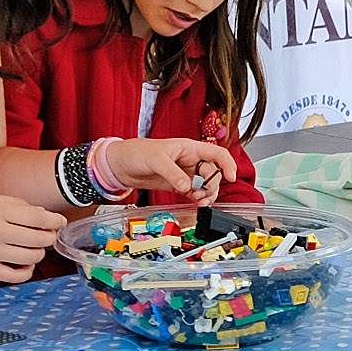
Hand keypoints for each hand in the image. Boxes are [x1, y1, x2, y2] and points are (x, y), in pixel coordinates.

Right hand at [0, 191, 65, 283]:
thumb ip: (16, 205)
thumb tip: (43, 216)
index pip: (38, 217)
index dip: (54, 220)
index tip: (59, 221)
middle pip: (40, 238)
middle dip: (50, 236)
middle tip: (48, 234)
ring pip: (32, 257)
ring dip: (39, 252)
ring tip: (34, 247)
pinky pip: (17, 276)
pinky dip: (27, 271)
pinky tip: (25, 263)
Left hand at [103, 137, 239, 203]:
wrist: (120, 165)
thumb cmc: (136, 152)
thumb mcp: (156, 160)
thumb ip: (173, 174)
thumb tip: (188, 187)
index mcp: (189, 148)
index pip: (217, 153)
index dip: (227, 164)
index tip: (230, 177)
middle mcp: (191, 160)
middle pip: (214, 173)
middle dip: (212, 185)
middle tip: (203, 195)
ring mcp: (186, 173)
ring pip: (206, 185)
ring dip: (207, 194)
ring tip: (199, 201)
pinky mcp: (179, 184)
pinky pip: (196, 192)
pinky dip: (199, 198)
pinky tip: (196, 202)